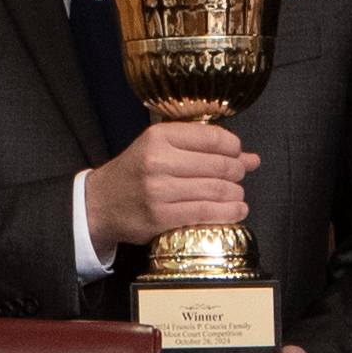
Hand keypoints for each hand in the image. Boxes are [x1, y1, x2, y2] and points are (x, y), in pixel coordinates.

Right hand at [83, 119, 259, 249]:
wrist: (100, 203)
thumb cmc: (134, 172)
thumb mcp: (161, 149)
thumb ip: (204, 149)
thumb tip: (251, 158)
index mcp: (159, 136)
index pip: (213, 138)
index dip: (234, 147)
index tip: (237, 154)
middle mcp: (158, 160)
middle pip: (219, 165)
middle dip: (237, 172)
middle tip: (238, 176)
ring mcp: (158, 190)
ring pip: (216, 190)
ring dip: (235, 194)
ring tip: (236, 195)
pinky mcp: (160, 216)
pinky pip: (206, 213)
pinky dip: (229, 212)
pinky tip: (236, 210)